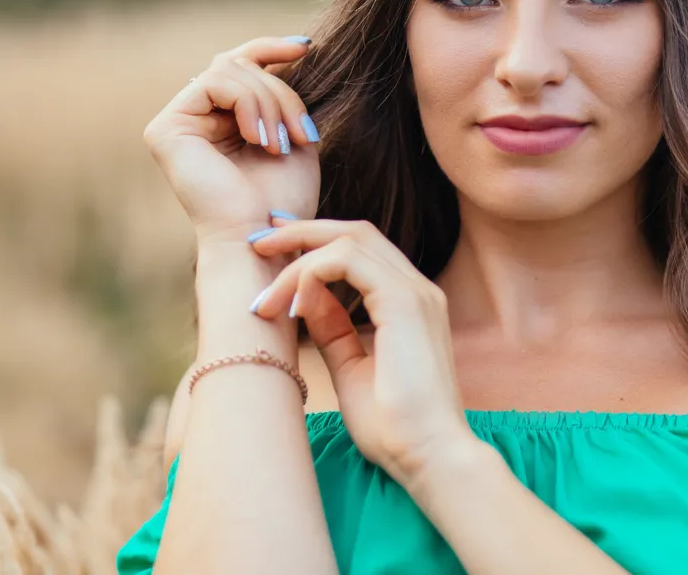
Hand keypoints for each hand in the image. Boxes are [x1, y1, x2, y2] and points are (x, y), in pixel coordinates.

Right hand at [142, 37, 321, 243]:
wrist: (261, 239)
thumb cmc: (282, 200)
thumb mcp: (291, 134)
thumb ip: (282, 95)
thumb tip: (294, 45)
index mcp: (221, 119)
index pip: (239, 64)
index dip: (270, 48)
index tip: (306, 47)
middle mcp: (193, 118)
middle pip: (239, 64)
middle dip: (280, 92)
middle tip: (301, 134)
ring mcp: (176, 122)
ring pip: (229, 71)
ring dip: (269, 102)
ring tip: (283, 144)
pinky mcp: (165, 129)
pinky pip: (213, 83)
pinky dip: (248, 104)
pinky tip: (259, 139)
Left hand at [247, 218, 475, 488]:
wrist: (430, 456)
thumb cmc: (396, 427)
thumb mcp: (352, 370)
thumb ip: (334, 330)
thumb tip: (305, 299)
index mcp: (409, 304)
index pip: (362, 250)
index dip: (316, 241)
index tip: (274, 250)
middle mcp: (417, 289)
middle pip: (355, 233)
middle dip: (302, 232)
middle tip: (257, 242)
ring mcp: (415, 292)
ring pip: (350, 240)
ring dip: (299, 255)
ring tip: (265, 291)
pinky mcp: (405, 302)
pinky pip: (348, 261)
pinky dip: (312, 272)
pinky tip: (291, 305)